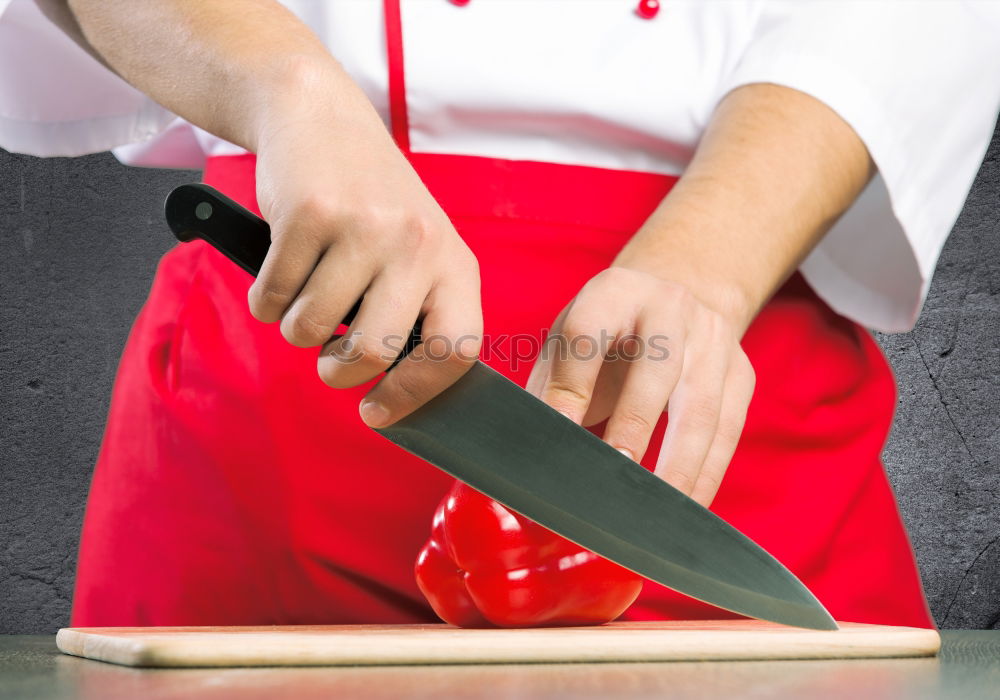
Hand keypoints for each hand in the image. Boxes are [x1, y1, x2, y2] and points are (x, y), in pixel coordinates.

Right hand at [249, 65, 481, 426]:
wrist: (321, 119)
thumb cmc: (370, 203)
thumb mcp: (417, 250)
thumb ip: (415, 312)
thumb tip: (395, 396)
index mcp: (454, 263)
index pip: (456, 351)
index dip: (415, 394)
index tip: (377, 411)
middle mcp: (417, 245)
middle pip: (373, 353)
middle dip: (338, 370)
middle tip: (328, 356)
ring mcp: (364, 228)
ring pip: (311, 329)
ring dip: (294, 326)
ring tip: (305, 290)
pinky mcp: (309, 214)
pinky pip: (271, 297)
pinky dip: (265, 297)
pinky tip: (281, 265)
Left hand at [526, 267, 754, 506]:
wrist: (676, 296)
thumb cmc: (607, 332)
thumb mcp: (569, 338)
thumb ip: (550, 388)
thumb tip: (526, 455)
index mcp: (613, 293)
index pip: (587, 336)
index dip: (570, 388)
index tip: (556, 437)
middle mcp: (669, 307)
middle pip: (656, 371)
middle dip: (634, 428)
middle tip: (611, 478)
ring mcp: (713, 338)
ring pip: (700, 408)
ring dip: (678, 466)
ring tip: (651, 512)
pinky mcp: (741, 372)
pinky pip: (728, 430)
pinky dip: (707, 474)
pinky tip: (686, 508)